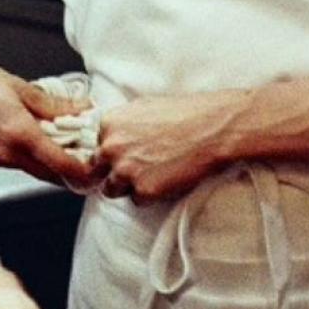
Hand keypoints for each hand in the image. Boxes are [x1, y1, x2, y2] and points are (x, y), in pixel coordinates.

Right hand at [0, 4, 97, 189]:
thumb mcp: (20, 87)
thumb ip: (53, 104)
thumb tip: (81, 109)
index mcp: (19, 135)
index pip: (60, 165)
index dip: (82, 171)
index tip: (94, 170)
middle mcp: (4, 154)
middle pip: (45, 172)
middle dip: (64, 168)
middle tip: (79, 156)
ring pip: (25, 167)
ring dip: (40, 160)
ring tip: (50, 140)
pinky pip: (5, 161)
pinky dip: (18, 154)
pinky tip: (19, 136)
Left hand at [94, 74, 308, 203]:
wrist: (215, 127)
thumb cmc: (184, 113)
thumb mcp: (143, 107)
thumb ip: (121, 123)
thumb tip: (110, 134)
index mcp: (108, 123)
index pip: (94, 148)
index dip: (109, 155)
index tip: (123, 156)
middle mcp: (110, 147)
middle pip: (98, 171)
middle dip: (114, 172)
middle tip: (138, 169)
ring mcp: (125, 170)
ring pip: (114, 189)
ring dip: (130, 186)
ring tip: (155, 174)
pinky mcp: (143, 191)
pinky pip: (138, 201)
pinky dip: (150, 196)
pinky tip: (167, 180)